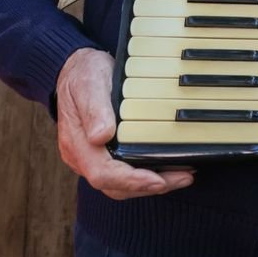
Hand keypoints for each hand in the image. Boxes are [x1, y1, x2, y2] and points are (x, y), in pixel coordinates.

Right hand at [55, 48, 192, 199]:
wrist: (75, 70)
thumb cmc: (83, 75)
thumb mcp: (90, 83)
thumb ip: (95, 109)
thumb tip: (101, 136)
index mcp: (76, 143)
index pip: (103, 174)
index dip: (131, 181)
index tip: (158, 180)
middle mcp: (82, 156)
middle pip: (114, 185)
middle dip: (149, 187)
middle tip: (183, 178)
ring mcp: (91, 157)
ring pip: (120, 184)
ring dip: (150, 185)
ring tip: (181, 176)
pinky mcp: (102, 154)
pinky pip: (122, 173)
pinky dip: (145, 175)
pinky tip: (165, 168)